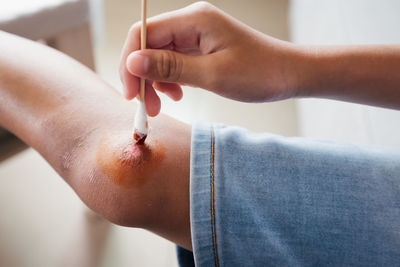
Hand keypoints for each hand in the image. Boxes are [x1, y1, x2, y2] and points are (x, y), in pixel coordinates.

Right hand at [120, 1, 303, 115]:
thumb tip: (132, 63)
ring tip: (164, 105)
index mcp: (194, 20)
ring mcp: (197, 36)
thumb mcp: (212, 74)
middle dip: (143, 77)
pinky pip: (174, 62)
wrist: (288, 74)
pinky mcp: (201, 48)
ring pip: (160, 56)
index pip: (144, 33)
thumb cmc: (258, 73)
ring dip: (156, 82)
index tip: (132, 94)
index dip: (130, 63)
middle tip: (148, 108)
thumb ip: (170, 68)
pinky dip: (170, 80)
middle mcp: (192, 23)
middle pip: (150, 46)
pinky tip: (178, 94)